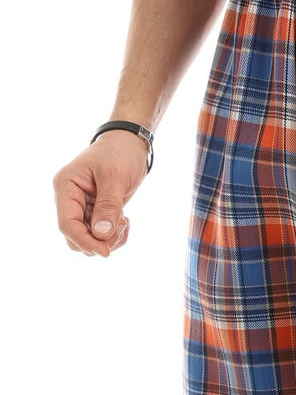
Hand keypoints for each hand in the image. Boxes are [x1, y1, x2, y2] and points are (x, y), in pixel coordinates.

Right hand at [53, 130, 148, 256]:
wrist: (131, 142)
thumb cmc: (120, 153)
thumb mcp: (116, 178)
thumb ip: (108, 206)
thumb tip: (101, 234)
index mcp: (66, 187)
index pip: (67, 224)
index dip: (85, 241)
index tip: (105, 252)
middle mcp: (70, 198)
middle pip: (75, 235)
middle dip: (98, 240)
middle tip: (122, 228)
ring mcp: (82, 206)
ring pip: (89, 237)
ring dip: (108, 238)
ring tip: (125, 221)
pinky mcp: (96, 210)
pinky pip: (100, 233)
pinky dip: (114, 233)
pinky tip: (125, 221)